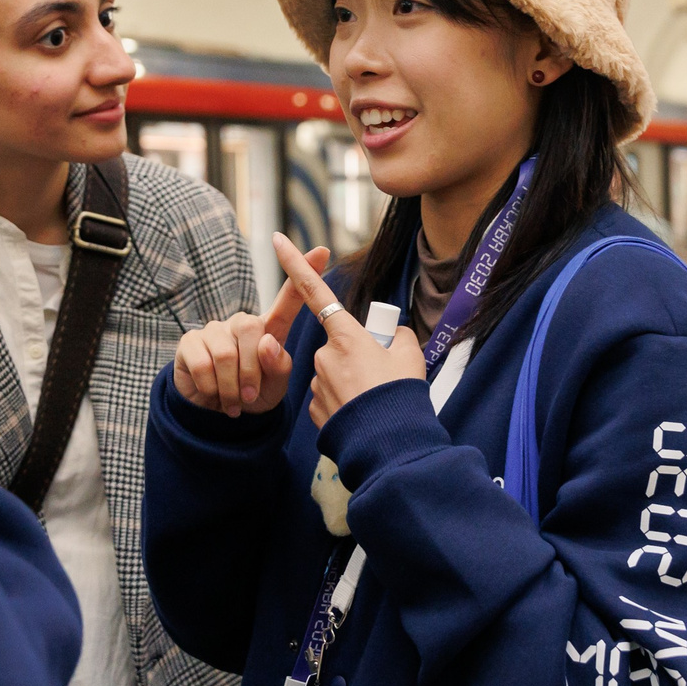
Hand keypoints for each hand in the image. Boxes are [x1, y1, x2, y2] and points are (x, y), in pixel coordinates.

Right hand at [171, 242, 331, 416]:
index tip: (323, 250)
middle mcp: (241, 323)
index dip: (304, 274)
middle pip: (251, 330)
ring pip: (226, 353)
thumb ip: (278, 366)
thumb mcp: (274, 386)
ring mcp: (213, 330)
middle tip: (250, 397)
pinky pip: (203, 363)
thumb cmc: (252, 395)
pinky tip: (213, 395)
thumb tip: (266, 342)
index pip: (288, 299)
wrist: (216, 415)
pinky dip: (211, 388)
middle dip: (252, 370)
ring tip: (234, 402)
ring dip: (231, 386)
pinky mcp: (190, 342)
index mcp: (268, 330)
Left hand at [270, 233, 427, 427]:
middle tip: (383, 375)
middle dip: (357, 354)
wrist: (389, 446)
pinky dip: (345, 402)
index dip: (296, 264)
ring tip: (374, 398)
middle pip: (339, 344)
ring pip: (334, 372)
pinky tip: (361, 414)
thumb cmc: (401, 396)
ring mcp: (317, 383)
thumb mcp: (410, 355)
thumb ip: (397, 337)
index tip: (276, 239)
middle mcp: (324, 356)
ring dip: (352, 380)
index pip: (315, 292)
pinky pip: (330, 396)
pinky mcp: (314, 409)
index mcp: (346, 337)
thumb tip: (390, 337)